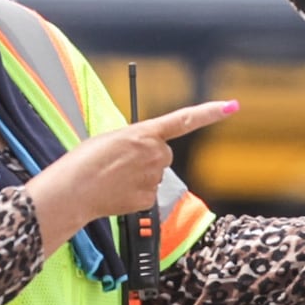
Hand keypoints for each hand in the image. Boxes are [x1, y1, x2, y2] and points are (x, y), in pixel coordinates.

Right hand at [25, 100, 238, 250]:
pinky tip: (117, 191)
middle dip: (149, 158)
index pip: (184, 119)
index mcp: (145, 132)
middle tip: (122, 163)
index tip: (231, 106)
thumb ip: (134, 141)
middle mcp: (155, 153)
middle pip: (163, 154)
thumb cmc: (84, 161)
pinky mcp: (149, 198)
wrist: (73, 190)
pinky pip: (148, 194)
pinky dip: (134, 193)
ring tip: (114, 177)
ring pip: (154, 175)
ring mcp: (154, 177)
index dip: (210, 112)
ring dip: (139, 176)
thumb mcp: (111, 138)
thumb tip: (141, 153)